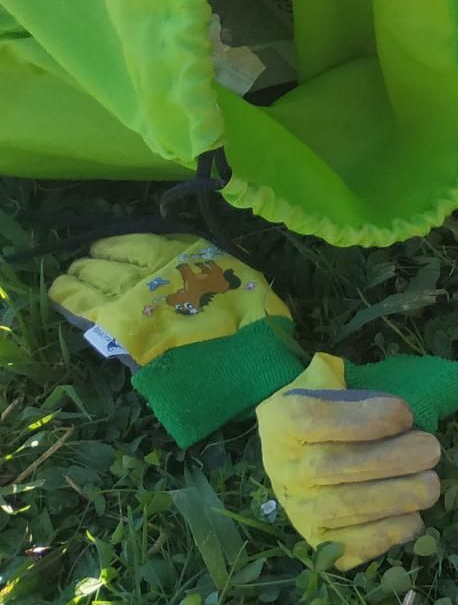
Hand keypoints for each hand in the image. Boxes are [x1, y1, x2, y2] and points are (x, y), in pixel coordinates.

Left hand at [50, 233, 288, 365]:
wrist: (240, 361)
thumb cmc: (250, 322)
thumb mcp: (238, 278)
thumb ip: (209, 267)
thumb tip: (193, 266)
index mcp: (179, 255)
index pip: (134, 242)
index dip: (117, 246)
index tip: (108, 250)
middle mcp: (147, 269)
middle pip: (106, 259)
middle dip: (94, 261)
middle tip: (88, 266)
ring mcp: (127, 297)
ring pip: (88, 278)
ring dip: (77, 276)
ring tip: (70, 278)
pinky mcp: (114, 328)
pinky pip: (79, 305)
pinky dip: (66, 297)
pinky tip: (60, 294)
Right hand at [257, 354, 443, 570]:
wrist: (308, 452)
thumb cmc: (334, 412)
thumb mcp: (330, 383)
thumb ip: (347, 382)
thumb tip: (381, 390)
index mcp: (281, 422)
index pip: (311, 419)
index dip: (362, 420)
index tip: (404, 415)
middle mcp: (283, 468)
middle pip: (329, 466)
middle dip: (390, 460)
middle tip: (430, 450)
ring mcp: (297, 507)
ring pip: (342, 507)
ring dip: (394, 498)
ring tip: (429, 485)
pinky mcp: (318, 539)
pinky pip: (347, 545)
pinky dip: (384, 534)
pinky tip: (412, 518)